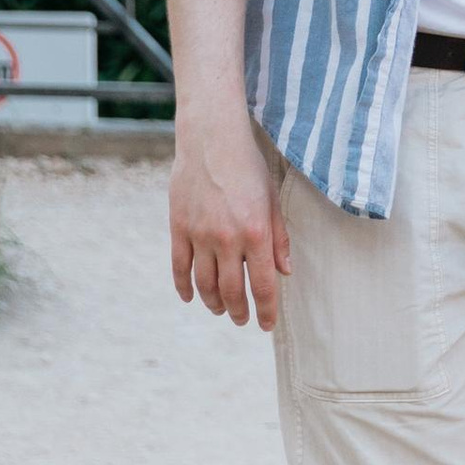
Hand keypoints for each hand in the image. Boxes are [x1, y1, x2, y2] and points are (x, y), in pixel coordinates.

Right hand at [170, 108, 289, 330]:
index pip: (262, 285)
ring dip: (213, 303)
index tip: (265, 325)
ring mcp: (200, 235)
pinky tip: (190, 297)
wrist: (211, 139)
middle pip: (231, 291)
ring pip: (204, 284)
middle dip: (239, 311)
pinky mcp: (178, 228)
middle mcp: (228, 239)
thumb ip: (279, 238)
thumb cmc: (248, 167)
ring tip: (220, 309)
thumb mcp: (273, 200)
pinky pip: (179, 267)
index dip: (265, 311)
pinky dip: (184, 287)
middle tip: (241, 319)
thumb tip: (285, 272)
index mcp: (257, 233)